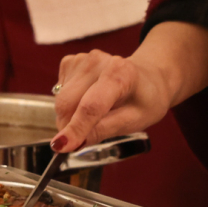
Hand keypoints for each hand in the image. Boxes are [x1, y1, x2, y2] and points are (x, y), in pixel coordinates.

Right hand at [50, 23, 207, 151]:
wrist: (148, 78)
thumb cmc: (145, 100)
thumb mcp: (134, 121)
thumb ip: (103, 130)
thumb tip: (72, 143)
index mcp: (121, 73)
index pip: (92, 105)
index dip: (76, 128)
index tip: (61, 147)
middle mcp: (98, 61)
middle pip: (68, 103)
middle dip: (69, 126)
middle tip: (83, 138)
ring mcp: (82, 59)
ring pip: (60, 100)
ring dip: (69, 116)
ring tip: (94, 115)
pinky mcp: (71, 62)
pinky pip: (59, 92)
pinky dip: (69, 104)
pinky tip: (87, 100)